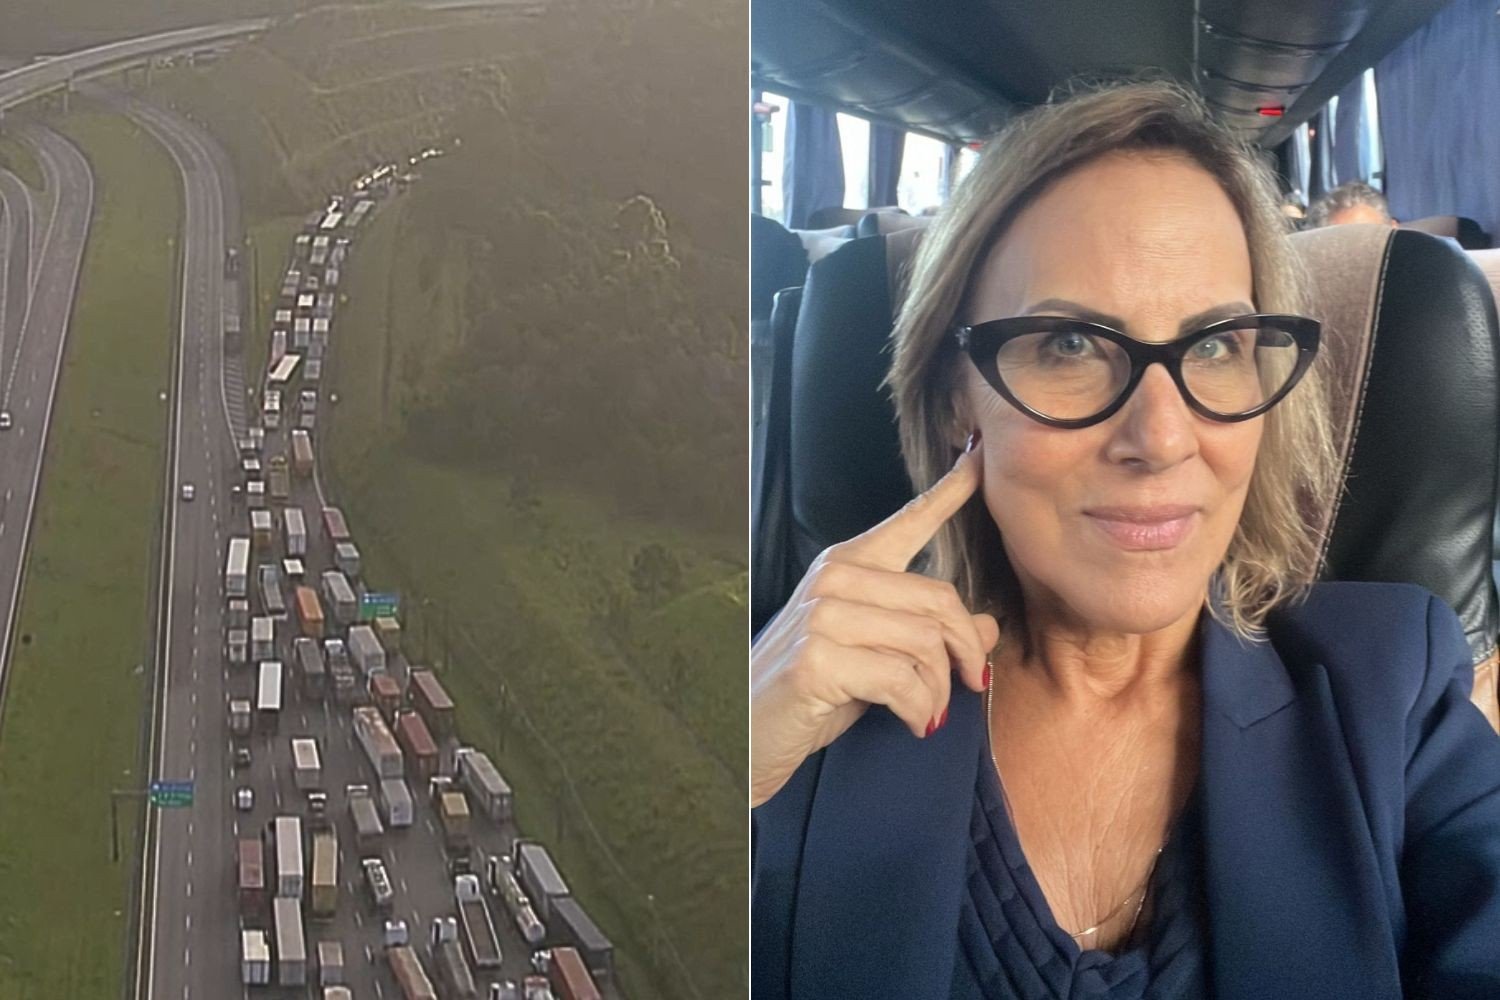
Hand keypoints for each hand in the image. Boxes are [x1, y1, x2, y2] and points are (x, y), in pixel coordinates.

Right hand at [751, 439, 1000, 806]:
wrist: (749, 734)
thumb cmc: (813, 694)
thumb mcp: (878, 657)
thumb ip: (925, 634)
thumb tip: (987, 625)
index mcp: (847, 564)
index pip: (909, 520)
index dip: (952, 489)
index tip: (981, 454)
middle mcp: (833, 578)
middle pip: (940, 599)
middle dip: (967, 650)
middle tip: (973, 683)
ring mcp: (821, 615)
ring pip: (926, 642)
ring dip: (941, 690)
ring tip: (931, 713)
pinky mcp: (817, 658)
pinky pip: (902, 680)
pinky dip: (920, 710)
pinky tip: (914, 724)